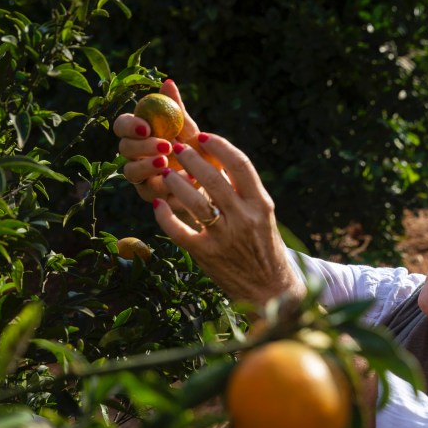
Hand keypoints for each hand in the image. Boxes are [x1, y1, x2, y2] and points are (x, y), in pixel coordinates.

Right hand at [114, 79, 200, 211]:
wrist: (211, 181)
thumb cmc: (197, 150)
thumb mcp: (189, 130)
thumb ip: (177, 109)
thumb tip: (168, 83)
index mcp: (140, 134)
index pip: (122, 126)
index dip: (129, 125)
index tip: (146, 127)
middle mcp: (135, 154)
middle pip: (124, 148)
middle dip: (141, 146)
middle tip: (164, 146)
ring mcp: (140, 176)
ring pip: (130, 171)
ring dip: (147, 166)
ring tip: (168, 164)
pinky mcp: (149, 195)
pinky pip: (149, 191)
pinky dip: (166, 185)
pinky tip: (184, 180)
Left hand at [153, 132, 305, 309]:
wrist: (269, 291)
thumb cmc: (264, 249)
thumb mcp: (262, 217)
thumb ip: (244, 193)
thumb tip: (217, 161)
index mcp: (261, 205)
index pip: (240, 165)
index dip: (219, 146)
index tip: (203, 137)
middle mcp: (244, 219)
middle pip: (213, 179)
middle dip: (191, 159)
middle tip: (177, 148)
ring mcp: (225, 238)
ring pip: (194, 201)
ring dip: (176, 183)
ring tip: (165, 172)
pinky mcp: (206, 255)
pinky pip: (179, 231)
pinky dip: (165, 216)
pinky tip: (158, 204)